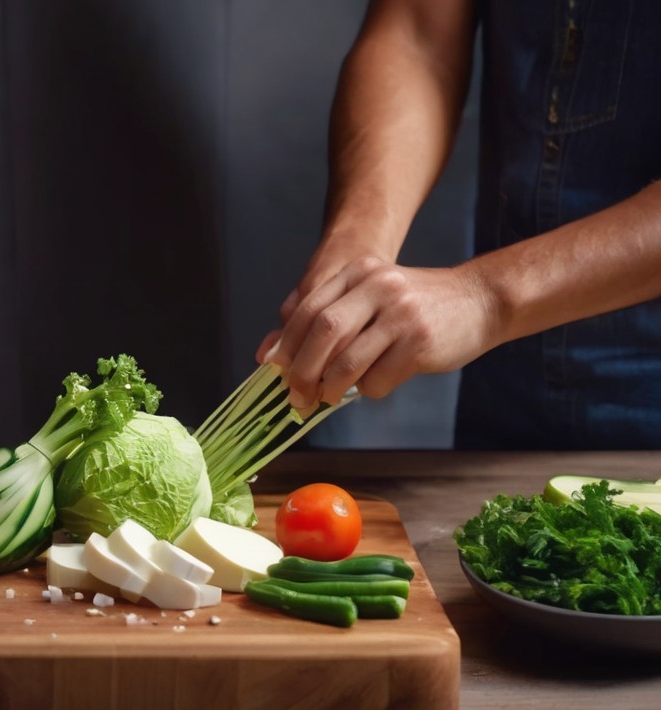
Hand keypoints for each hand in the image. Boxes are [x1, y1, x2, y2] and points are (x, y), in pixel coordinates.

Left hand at [263, 256, 498, 407]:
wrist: (480, 301)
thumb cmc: (415, 307)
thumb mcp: (371, 297)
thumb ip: (328, 318)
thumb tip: (270, 355)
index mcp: (358, 272)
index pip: (307, 309)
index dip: (286, 343)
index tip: (273, 369)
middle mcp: (377, 286)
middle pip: (323, 333)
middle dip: (302, 371)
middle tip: (295, 396)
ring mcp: (400, 313)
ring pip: (347, 361)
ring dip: (330, 388)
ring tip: (326, 397)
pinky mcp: (419, 342)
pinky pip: (378, 379)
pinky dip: (368, 390)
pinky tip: (376, 383)